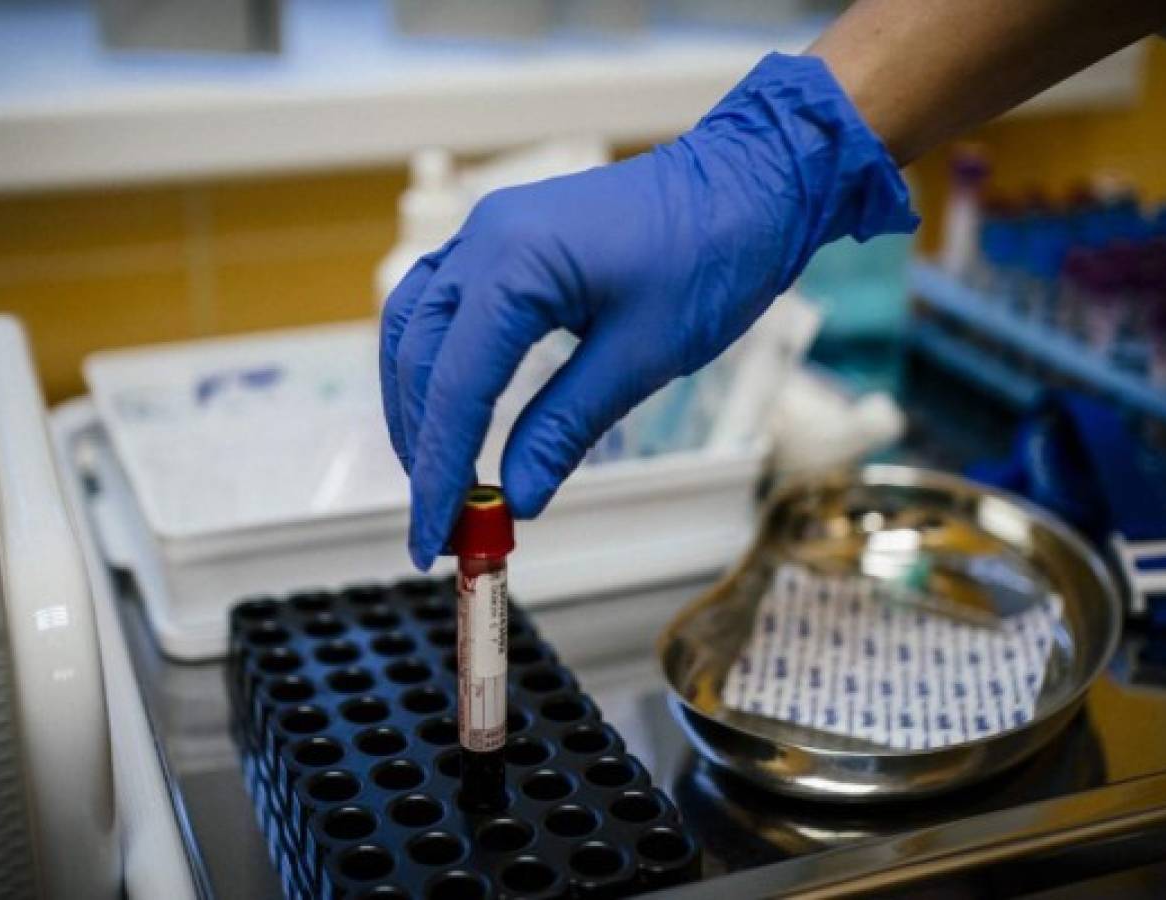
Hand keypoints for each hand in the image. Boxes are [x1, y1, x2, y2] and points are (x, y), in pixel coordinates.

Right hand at [381, 53, 916, 569]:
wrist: (750, 182)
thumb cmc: (712, 253)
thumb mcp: (642, 355)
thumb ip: (566, 426)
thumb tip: (517, 496)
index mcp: (515, 263)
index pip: (455, 387)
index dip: (440, 472)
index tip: (432, 537)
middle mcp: (485, 239)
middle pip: (419, 359)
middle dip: (421, 445)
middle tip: (441, 521)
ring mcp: (490, 233)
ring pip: (415, 328)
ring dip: (416, 404)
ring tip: (435, 474)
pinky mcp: (506, 240)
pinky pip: (442, 303)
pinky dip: (436, 362)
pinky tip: (448, 404)